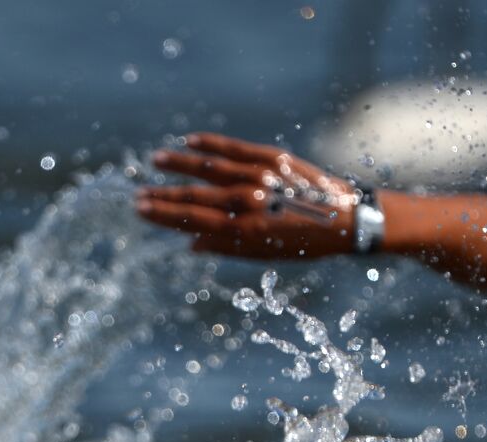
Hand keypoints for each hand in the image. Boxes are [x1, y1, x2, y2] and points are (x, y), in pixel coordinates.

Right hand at [136, 133, 359, 258]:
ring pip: (210, 168)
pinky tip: (190, 141)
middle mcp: (249, 201)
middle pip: (195, 196)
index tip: (141, 209)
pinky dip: (211, 145)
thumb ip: (226, 247)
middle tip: (138, 194)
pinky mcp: (273, 158)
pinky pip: (235, 149)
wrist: (348, 218)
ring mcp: (261, 177)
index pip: (193, 220)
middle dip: (164, 195)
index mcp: (245, 229)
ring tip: (156, 160)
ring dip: (180, 164)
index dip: (164, 215)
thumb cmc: (304, 242)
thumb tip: (190, 245)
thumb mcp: (265, 254)